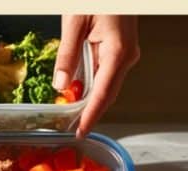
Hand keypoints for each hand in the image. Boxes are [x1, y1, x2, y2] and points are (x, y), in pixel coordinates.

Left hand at [53, 15, 139, 137]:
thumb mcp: (75, 22)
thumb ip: (67, 55)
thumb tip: (60, 85)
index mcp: (117, 52)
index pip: (103, 94)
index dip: (91, 116)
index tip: (81, 132)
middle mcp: (126, 56)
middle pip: (107, 93)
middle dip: (90, 112)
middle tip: (73, 128)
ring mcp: (126, 52)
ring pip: (107, 83)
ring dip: (90, 98)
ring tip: (72, 112)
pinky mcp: (122, 48)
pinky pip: (107, 71)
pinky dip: (93, 83)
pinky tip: (79, 89)